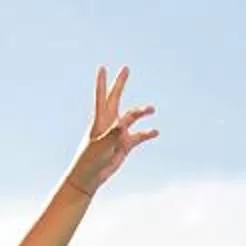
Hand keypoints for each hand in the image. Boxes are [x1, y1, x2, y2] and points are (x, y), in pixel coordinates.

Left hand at [70, 65, 158, 193]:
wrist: (90, 177)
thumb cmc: (90, 160)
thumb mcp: (100, 147)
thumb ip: (112, 135)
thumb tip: (123, 126)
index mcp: (99, 120)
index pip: (101, 97)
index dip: (102, 82)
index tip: (102, 68)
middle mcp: (110, 122)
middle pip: (116, 97)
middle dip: (120, 83)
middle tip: (126, 68)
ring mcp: (118, 133)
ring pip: (132, 116)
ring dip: (142, 111)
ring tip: (152, 109)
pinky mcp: (125, 144)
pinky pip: (139, 136)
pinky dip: (147, 133)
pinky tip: (155, 132)